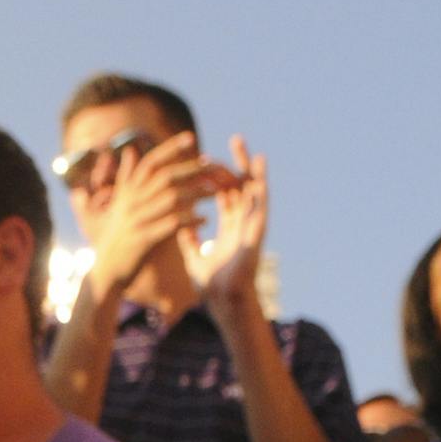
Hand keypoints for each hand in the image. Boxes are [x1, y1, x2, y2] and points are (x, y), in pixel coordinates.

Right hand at [87, 132, 235, 298]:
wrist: (106, 272)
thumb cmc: (115, 237)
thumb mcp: (118, 204)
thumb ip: (126, 177)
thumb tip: (129, 150)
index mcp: (128, 191)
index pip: (151, 162)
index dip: (170, 148)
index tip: (191, 138)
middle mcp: (131, 202)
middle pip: (165, 177)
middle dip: (190, 169)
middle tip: (211, 164)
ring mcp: (137, 220)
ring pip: (171, 199)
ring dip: (195, 193)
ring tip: (214, 191)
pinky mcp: (144, 239)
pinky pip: (171, 225)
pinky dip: (190, 221)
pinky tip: (206, 220)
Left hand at [183, 135, 265, 311]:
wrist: (223, 302)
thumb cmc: (212, 286)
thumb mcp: (195, 258)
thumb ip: (189, 241)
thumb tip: (180, 226)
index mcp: (229, 228)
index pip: (226, 195)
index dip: (218, 176)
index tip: (206, 158)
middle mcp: (242, 223)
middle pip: (241, 186)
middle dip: (236, 163)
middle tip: (234, 139)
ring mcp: (251, 225)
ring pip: (252, 189)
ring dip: (249, 166)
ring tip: (243, 144)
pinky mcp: (257, 230)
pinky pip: (260, 201)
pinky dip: (260, 181)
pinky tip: (259, 164)